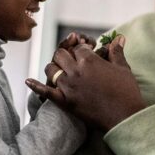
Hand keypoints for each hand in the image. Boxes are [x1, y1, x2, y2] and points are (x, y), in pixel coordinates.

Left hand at [26, 36, 145, 130]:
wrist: (124, 117)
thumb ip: (116, 51)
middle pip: (61, 55)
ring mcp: (69, 86)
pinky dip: (36, 86)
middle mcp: (76, 71)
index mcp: (90, 60)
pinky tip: (28, 81)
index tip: (85, 53)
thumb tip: (118, 37)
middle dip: (65, 55)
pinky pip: (46, 92)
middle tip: (71, 61)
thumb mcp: (123, 68)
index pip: (77, 48)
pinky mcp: (65, 102)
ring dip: (54, 68)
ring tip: (60, 71)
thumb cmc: (127, 91)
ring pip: (51, 70)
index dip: (81, 49)